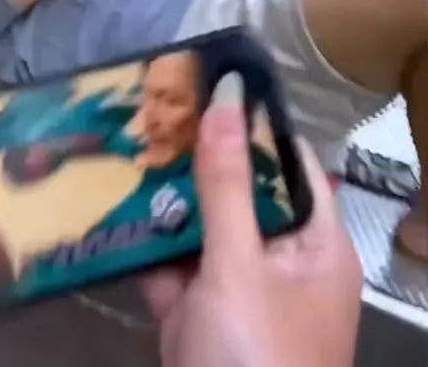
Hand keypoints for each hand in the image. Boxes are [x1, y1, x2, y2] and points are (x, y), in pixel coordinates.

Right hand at [142, 101, 361, 366]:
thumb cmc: (254, 356)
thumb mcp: (240, 264)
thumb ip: (228, 184)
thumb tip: (228, 99)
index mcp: (316, 247)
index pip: (293, 167)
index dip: (257, 127)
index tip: (214, 87)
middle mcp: (282, 265)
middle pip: (243, 197)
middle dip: (199, 161)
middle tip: (157, 112)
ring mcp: (237, 295)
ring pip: (203, 232)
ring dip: (167, 201)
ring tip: (129, 149)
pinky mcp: (198, 321)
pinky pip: (174, 271)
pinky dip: (146, 248)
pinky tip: (111, 211)